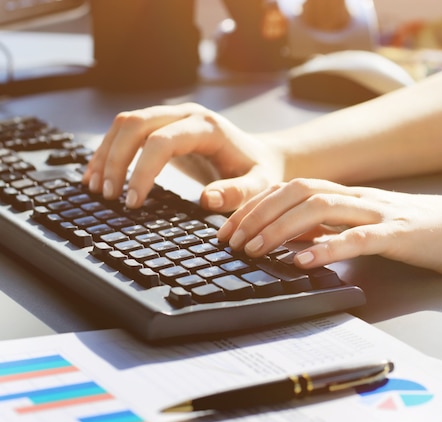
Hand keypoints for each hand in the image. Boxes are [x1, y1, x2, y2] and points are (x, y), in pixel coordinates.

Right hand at [82, 102, 284, 211]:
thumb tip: (208, 199)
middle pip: (136, 124)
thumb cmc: (259, 172)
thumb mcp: (259, 186)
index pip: (162, 141)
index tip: (133, 201)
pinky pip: (127, 132)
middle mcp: (187, 115)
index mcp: (208, 127)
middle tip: (108, 195)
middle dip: (115, 159)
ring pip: (125, 124)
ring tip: (95, 188)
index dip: (142, 169)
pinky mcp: (163, 128)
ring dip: (105, 154)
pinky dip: (109, 151)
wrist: (261, 157)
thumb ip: (238, 193)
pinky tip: (98, 175)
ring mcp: (173, 117)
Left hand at [218, 178, 441, 274]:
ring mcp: (378, 212)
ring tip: (255, 249)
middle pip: (298, 192)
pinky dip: (328, 247)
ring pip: (321, 208)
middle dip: (258, 214)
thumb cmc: (416, 231)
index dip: (255, 206)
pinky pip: (359, 237)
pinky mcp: (399, 234)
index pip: (290, 189)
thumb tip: (291, 242)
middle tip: (231, 242)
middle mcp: (357, 198)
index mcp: (347, 196)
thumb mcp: (364, 227)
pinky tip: (303, 261)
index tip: (228, 229)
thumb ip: (331, 230)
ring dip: (282, 228)